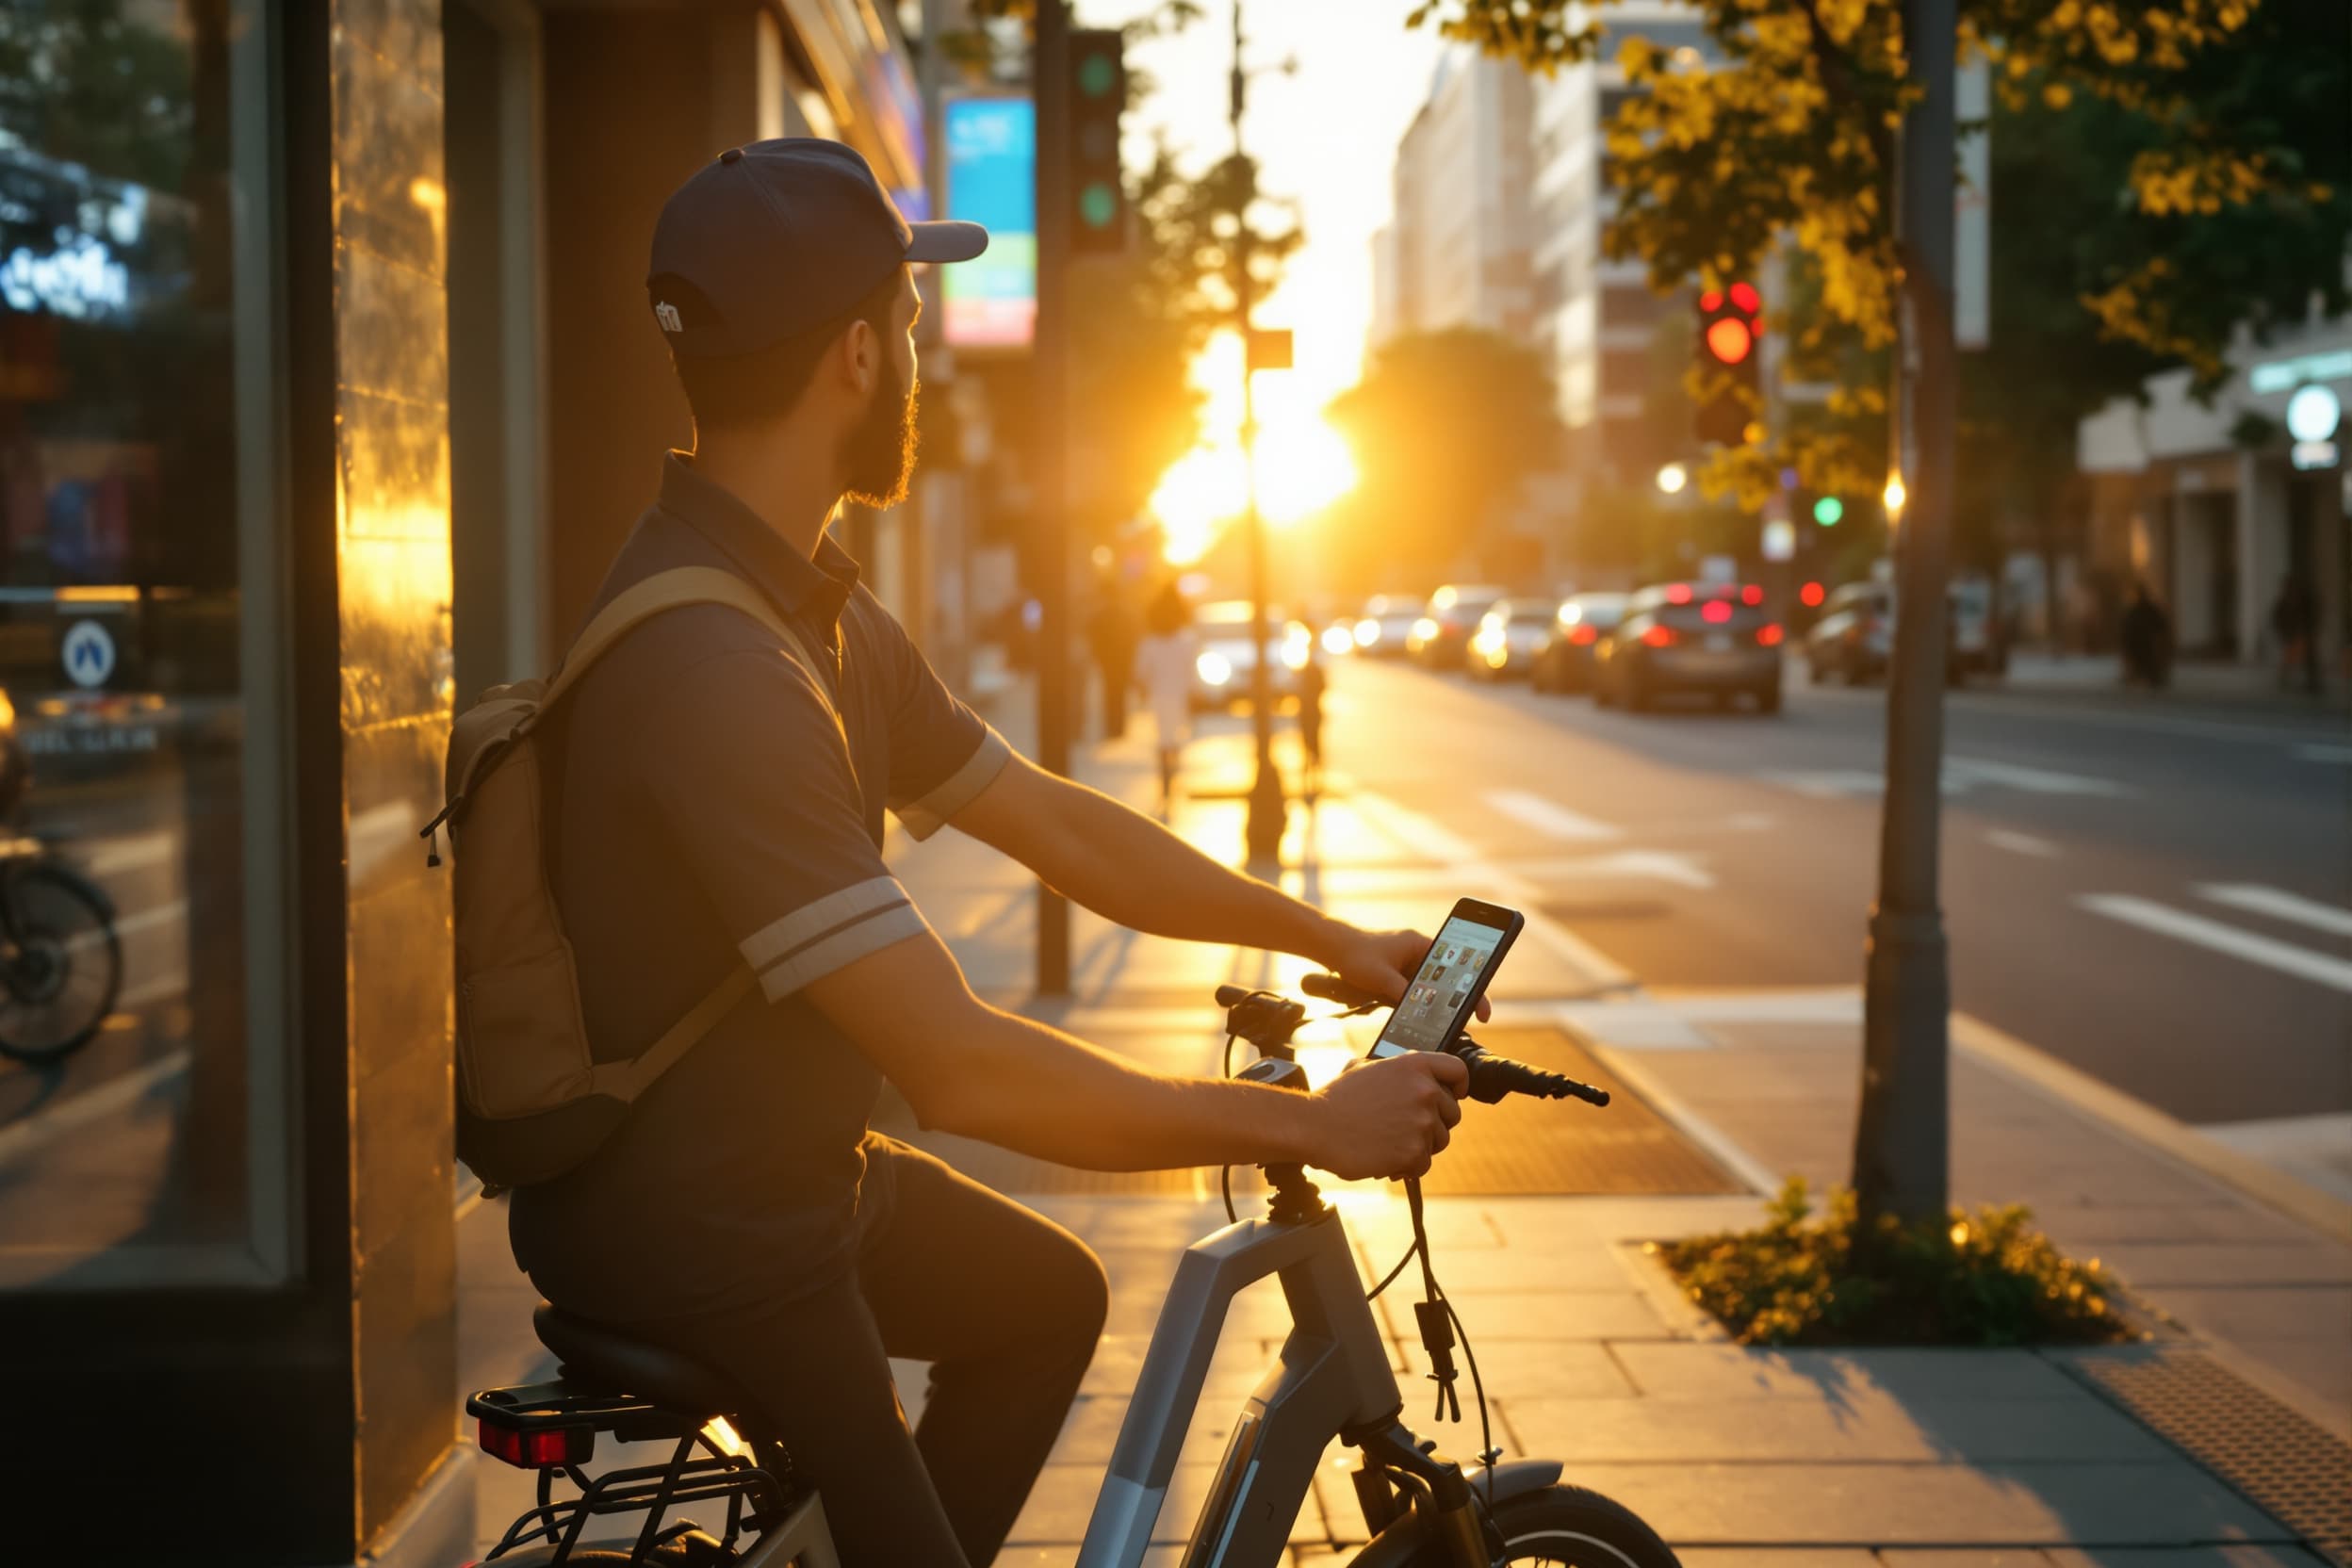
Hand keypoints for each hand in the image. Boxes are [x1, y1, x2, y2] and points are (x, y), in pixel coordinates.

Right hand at [1306, 1051, 1467, 1180]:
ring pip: (1439, 1141)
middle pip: (1453, 1113)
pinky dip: (1407, 1166)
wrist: (1315, 1126)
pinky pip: (1423, 1164)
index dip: (1459, 1085)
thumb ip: (1394, 1070)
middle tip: (1407, 1128)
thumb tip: (1406, 1075)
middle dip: (1434, 1123)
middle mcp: (1424, 1090)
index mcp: (1414, 1065)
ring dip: (1419, 1145)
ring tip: (1390, 1142)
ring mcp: (1421, 1122)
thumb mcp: (1365, 1067)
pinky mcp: (1414, 1151)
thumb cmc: (1335, 1099)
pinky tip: (1385, 1157)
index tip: (1454, 1094)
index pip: (1458, 1071)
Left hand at [1328, 926, 1493, 1022]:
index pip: (1459, 968)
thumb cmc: (1355, 954)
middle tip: (1463, 1024)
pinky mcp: (1398, 977)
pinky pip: (1413, 994)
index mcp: (1421, 945)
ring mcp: (1408, 966)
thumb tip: (1423, 1011)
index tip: (1482, 1012)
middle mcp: (1419, 954)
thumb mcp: (1381, 977)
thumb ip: (1403, 993)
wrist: (1331, 948)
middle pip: (1446, 982)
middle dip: (1453, 1002)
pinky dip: (1414, 1006)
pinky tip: (1413, 1019)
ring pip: (1429, 991)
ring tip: (1435, 1024)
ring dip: (1430, 1006)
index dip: (1474, 990)